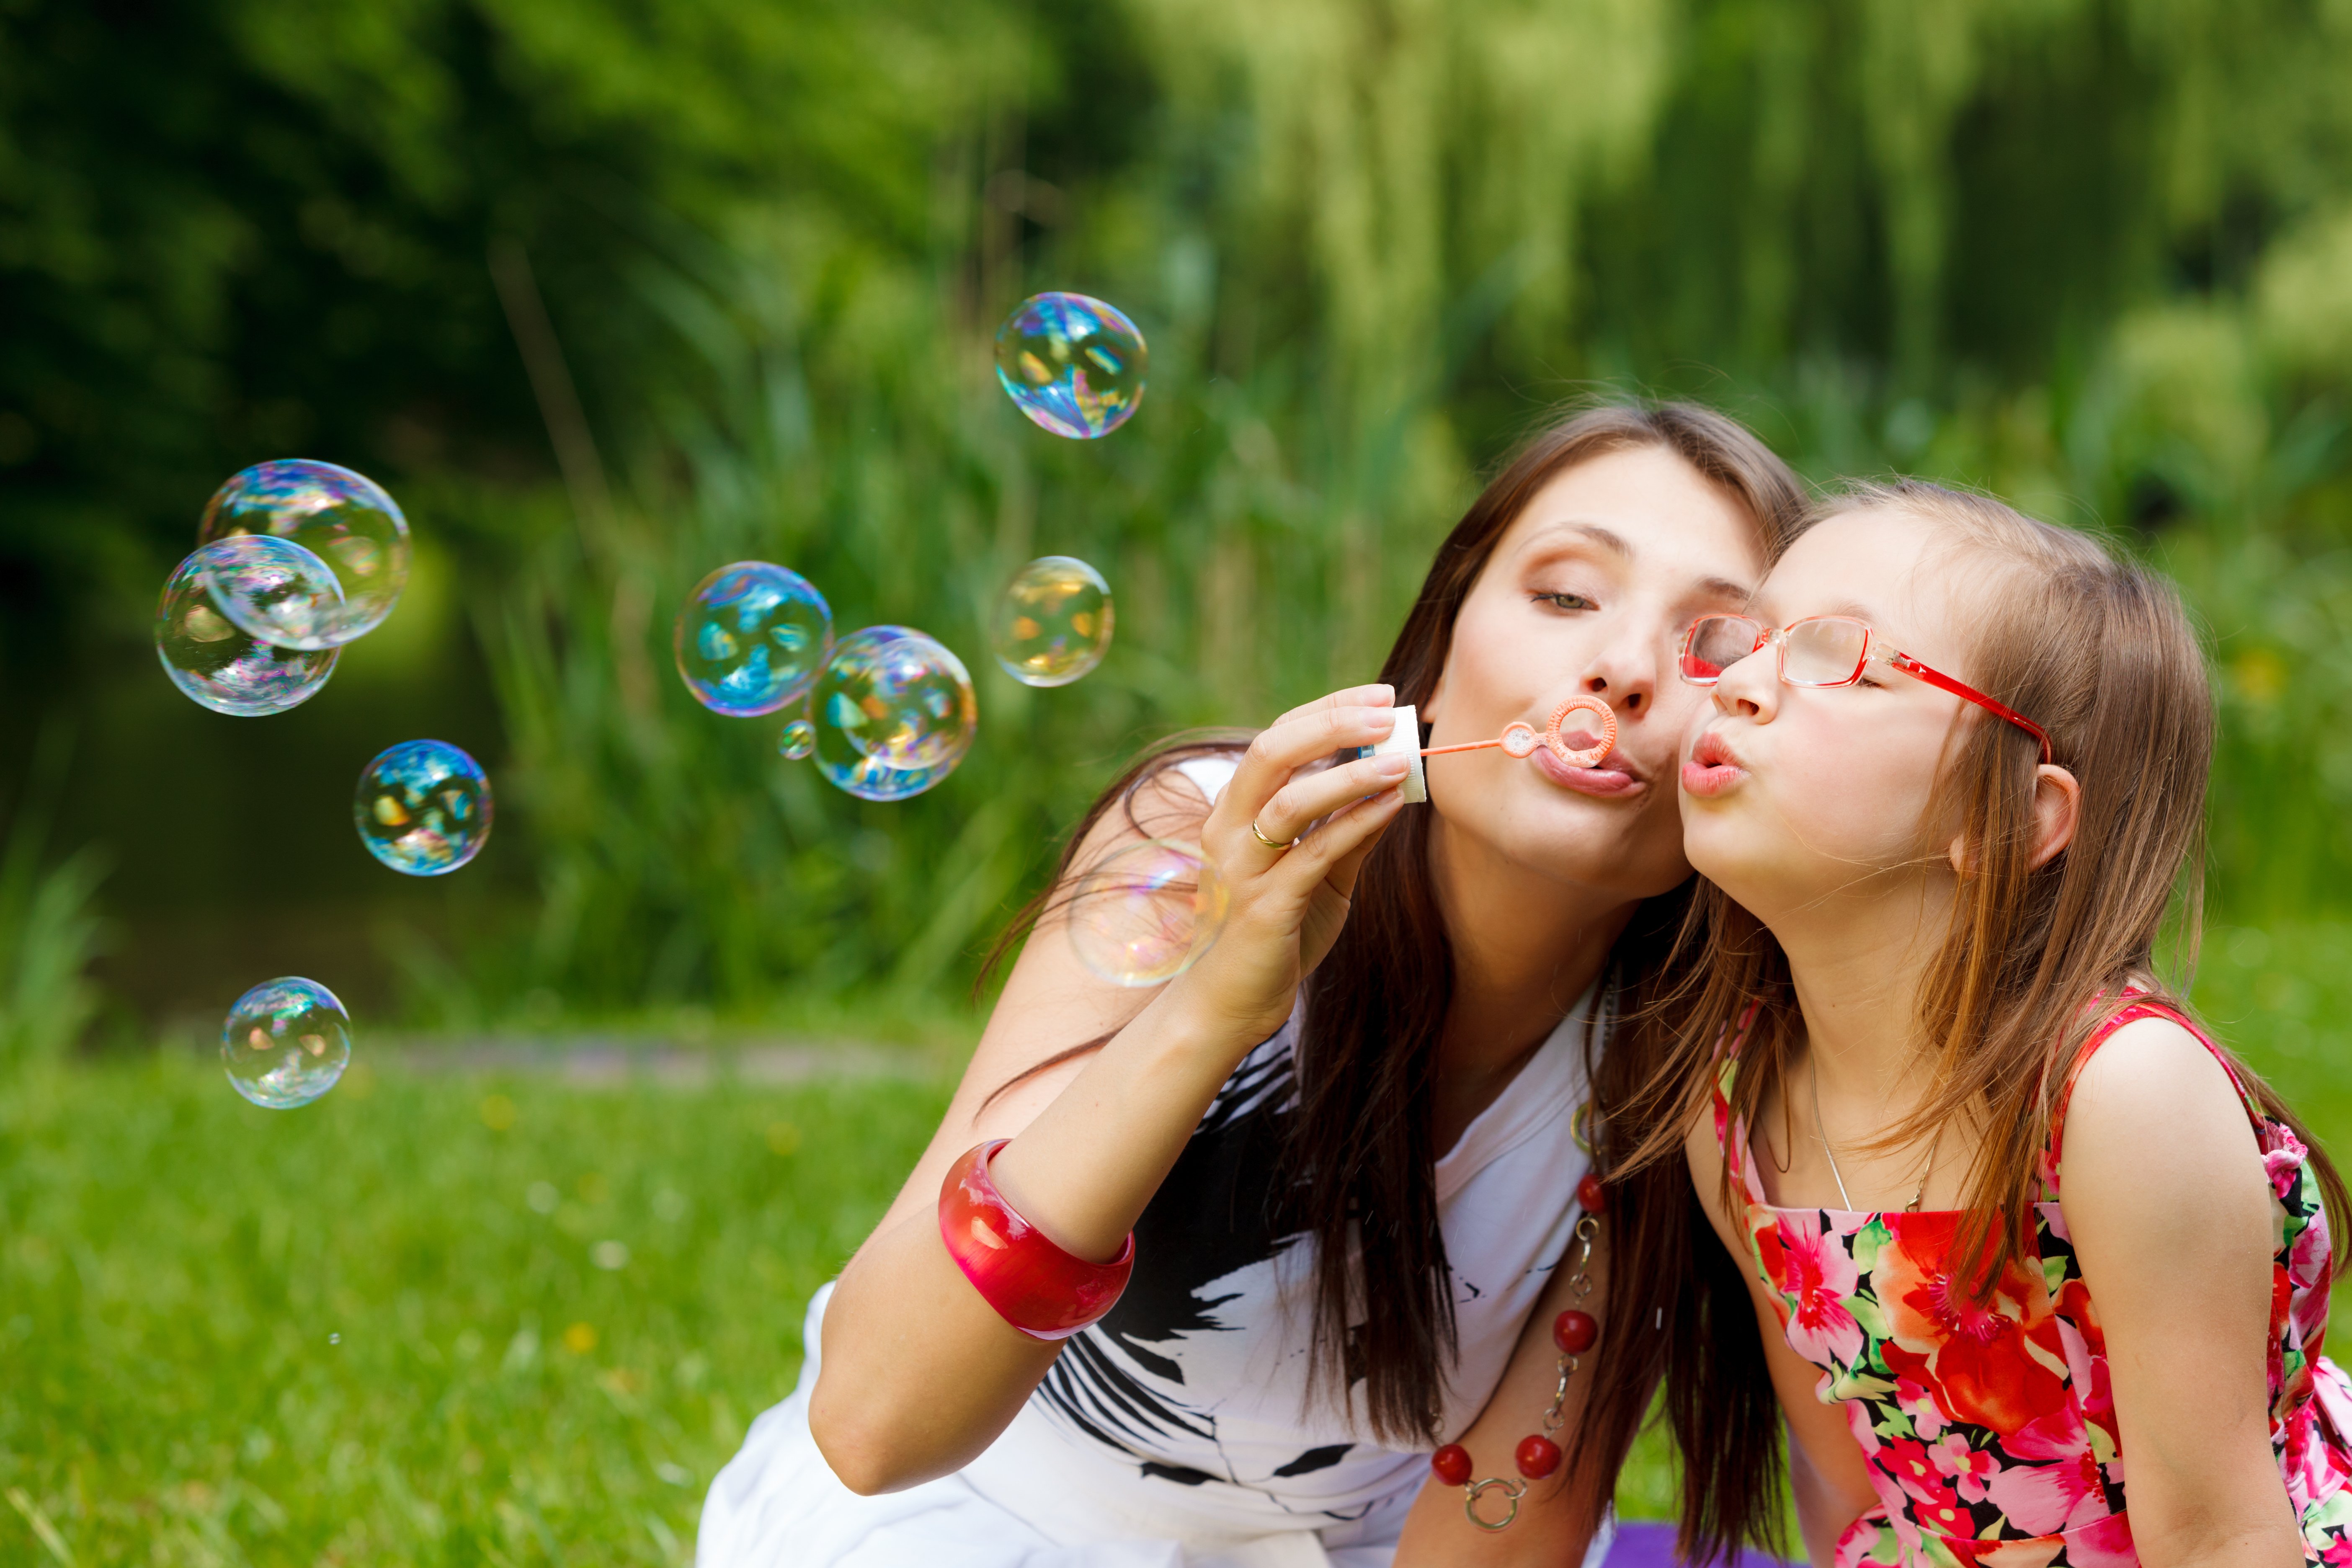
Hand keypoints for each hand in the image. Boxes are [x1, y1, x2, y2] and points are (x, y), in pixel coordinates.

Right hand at [1167, 683, 1410, 1043]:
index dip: (1328, 710)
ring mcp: (1243, 867)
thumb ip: (1349, 828)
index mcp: (1235, 811)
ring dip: (1351, 774)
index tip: (1380, 697)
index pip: (1278, 739)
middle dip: (1333, 724)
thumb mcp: (1319, 872)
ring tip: (1402, 759)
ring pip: (1292, 801)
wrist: (1232, 1002)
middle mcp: (1228, 830)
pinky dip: (1355, 823)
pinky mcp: (1265, 906)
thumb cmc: (1276, 932)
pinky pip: (1314, 854)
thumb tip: (1396, 780)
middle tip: (1388, 712)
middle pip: (1272, 753)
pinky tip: (1392, 805)